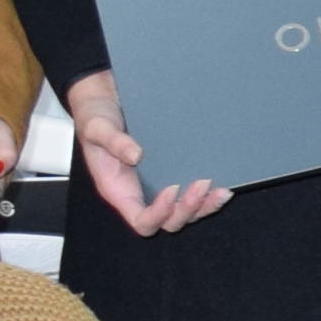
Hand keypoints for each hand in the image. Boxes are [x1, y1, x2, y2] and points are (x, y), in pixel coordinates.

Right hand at [68, 70, 229, 234]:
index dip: (159, 214)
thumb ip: (112, 141)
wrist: (106, 99)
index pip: (141, 220)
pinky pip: (192, 197)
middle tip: (202, 184)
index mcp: (119, 190)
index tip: (171, 189)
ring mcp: (157, 187)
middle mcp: (140, 194)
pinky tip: (224, 186)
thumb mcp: (97, 126)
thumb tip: (135, 155)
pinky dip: (209, 197)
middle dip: (188, 209)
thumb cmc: (95, 117)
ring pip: (185, 214)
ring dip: (205, 207)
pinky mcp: (172, 174)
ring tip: (222, 192)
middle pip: (169, 222)